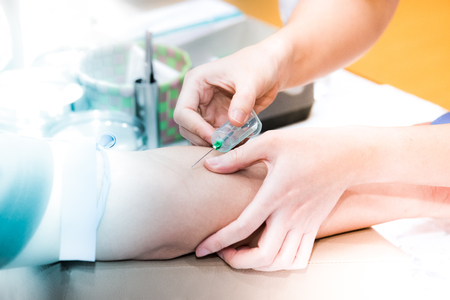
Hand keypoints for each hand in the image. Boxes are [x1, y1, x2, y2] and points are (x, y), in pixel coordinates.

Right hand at [174, 43, 282, 146]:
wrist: (271, 68)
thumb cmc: (257, 64)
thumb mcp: (252, 80)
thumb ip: (243, 101)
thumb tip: (234, 122)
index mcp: (196, 82)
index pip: (183, 111)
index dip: (195, 128)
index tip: (214, 138)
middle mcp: (198, 98)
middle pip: (187, 127)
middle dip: (203, 139)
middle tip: (223, 147)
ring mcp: (208, 110)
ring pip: (199, 135)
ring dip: (213, 144)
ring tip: (233, 145)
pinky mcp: (219, 120)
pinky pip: (216, 137)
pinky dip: (225, 143)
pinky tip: (239, 142)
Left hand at [195, 128, 363, 270]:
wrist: (348, 155)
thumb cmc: (310, 145)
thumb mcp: (271, 142)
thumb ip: (238, 156)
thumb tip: (210, 165)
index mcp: (275, 195)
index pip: (242, 227)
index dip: (218, 241)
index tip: (202, 248)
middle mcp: (290, 215)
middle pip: (263, 256)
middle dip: (237, 261)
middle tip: (222, 253)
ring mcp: (305, 224)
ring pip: (281, 262)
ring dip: (259, 265)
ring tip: (243, 254)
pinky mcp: (314, 227)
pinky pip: (300, 257)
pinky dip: (282, 263)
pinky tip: (270, 251)